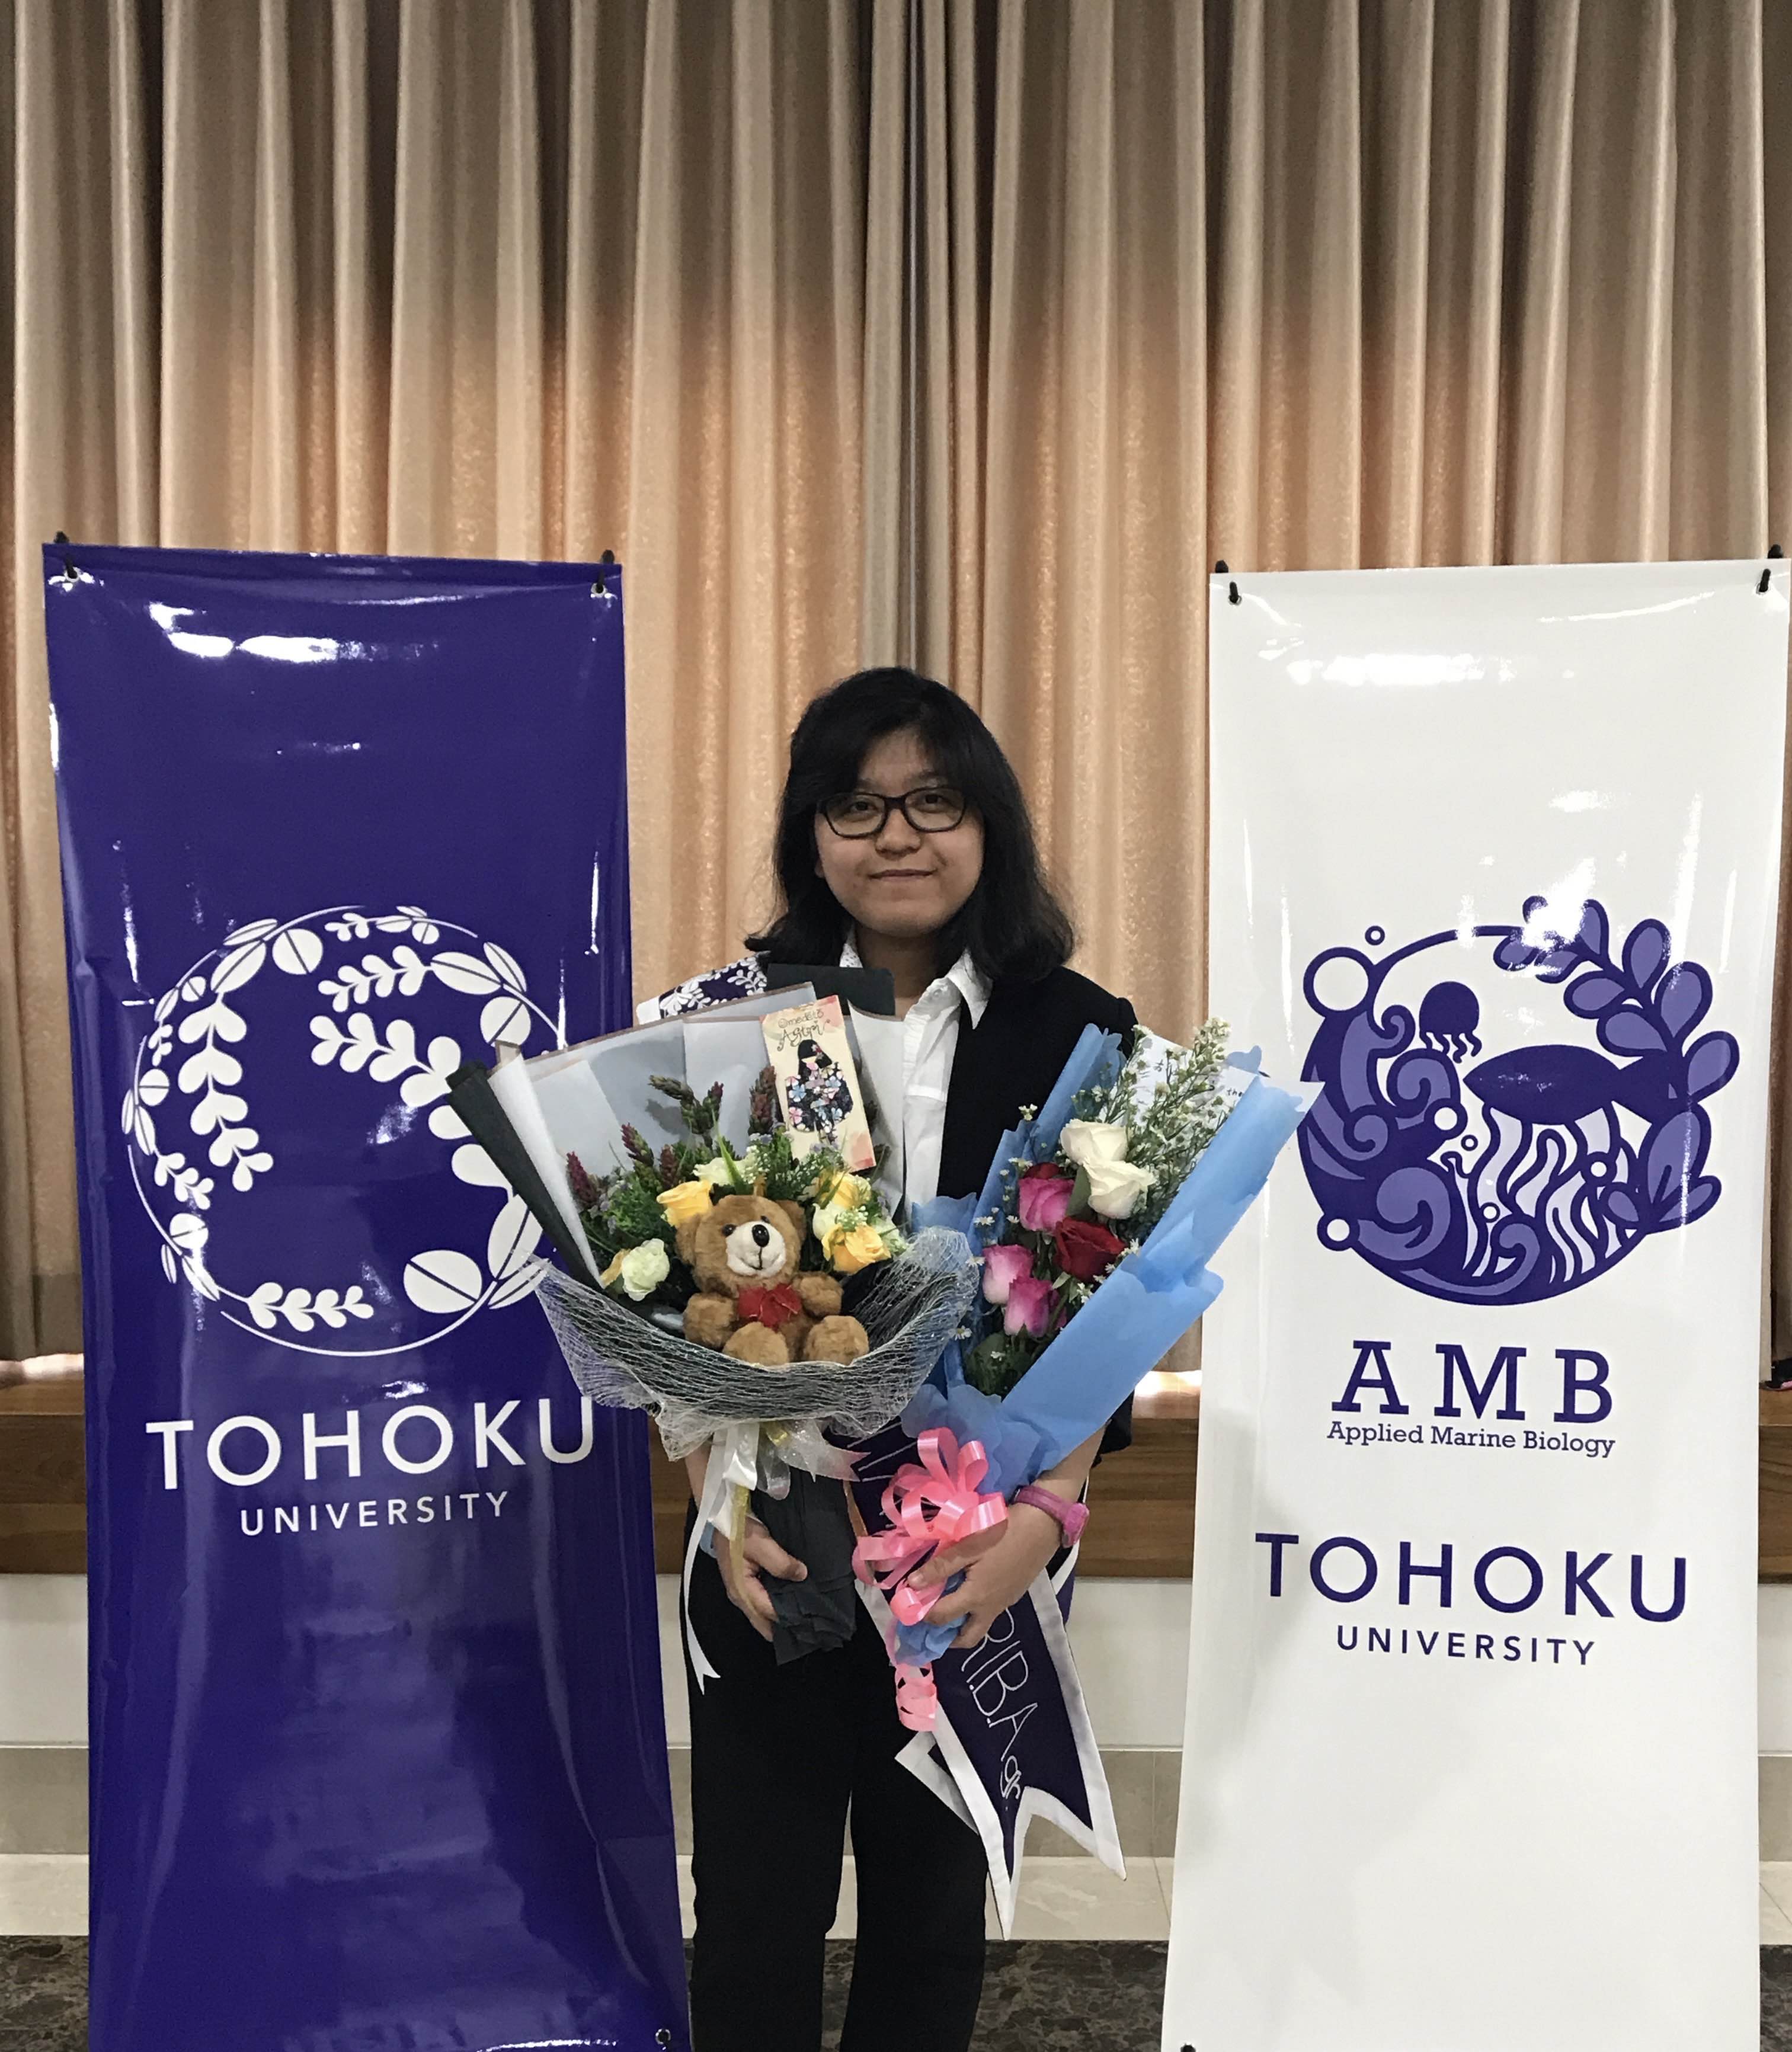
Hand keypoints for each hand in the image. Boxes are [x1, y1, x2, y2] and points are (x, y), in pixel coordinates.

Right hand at [715, 1518, 806, 1642]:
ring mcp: (742, 1592)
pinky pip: (763, 1601)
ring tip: (805, 1611)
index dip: (790, 1617)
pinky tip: (792, 1597)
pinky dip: (776, 1603)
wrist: (722, 1516)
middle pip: (764, 1621)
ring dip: (780, 1614)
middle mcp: (740, 1597)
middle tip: (809, 1623)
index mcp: (743, 1591)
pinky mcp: (745, 1584)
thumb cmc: (738, 1530)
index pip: (769, 1613)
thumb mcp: (761, 1543)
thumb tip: (801, 1575)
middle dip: (784, 1624)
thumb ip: (781, 1563)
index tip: (811, 1620)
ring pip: (763, 1613)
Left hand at [917, 1503, 1063, 1650]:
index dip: (921, 1613)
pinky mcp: (1013, 1594)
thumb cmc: (1003, 1534)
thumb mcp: (968, 1546)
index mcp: (976, 1598)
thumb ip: (941, 1567)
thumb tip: (912, 1585)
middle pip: (967, 1639)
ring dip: (961, 1623)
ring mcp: (1004, 1603)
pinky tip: (969, 1587)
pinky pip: (990, 1611)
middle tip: (931, 1622)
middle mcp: (990, 1608)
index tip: (908, 1604)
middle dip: (947, 1638)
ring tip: (946, 1604)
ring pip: (980, 1625)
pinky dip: (975, 1609)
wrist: (1042, 1526)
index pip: (941, 1617)